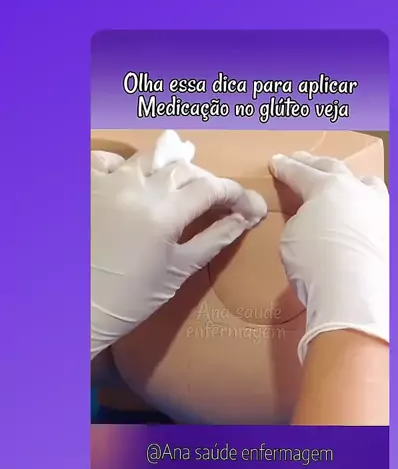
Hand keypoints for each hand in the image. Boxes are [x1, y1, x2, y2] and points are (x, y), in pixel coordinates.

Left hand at [91, 130, 266, 357]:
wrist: (75, 310)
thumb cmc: (131, 299)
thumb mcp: (178, 271)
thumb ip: (214, 239)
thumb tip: (243, 219)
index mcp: (165, 213)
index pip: (211, 188)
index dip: (237, 194)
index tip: (251, 207)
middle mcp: (137, 187)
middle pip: (184, 169)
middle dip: (206, 182)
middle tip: (218, 203)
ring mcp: (107, 182)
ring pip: (150, 158)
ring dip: (171, 167)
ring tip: (178, 185)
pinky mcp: (84, 186)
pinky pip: (108, 160)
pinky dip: (125, 165)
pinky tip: (131, 180)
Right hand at [269, 153, 388, 362]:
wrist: (355, 294)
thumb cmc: (316, 264)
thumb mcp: (291, 238)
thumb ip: (301, 220)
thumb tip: (315, 221)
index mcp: (327, 187)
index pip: (300, 172)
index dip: (285, 168)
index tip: (276, 162)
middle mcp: (357, 191)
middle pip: (334, 169)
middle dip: (315, 164)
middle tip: (302, 159)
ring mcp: (381, 210)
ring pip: (368, 185)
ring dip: (353, 183)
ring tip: (346, 184)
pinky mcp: (394, 234)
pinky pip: (380, 214)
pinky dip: (368, 212)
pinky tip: (364, 219)